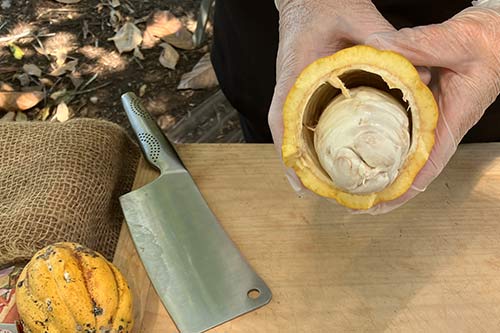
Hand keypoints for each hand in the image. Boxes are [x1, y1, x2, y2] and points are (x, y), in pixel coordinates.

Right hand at [268, 0, 394, 191]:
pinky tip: (327, 155)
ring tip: (320, 183)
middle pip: (287, 132)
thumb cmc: (323, 2)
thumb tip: (416, 72)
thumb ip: (380, 38)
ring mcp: (296, 88)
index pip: (282, 115)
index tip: (297, 179)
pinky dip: (312, 139)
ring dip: (304, 155)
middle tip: (313, 192)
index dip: (288, 150)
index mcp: (296, 70)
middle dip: (297, 163)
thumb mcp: (355, 13)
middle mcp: (291, 85)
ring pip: (294, 128)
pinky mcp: (306, 88)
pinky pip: (305, 118)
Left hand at [363, 5, 499, 213]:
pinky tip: (358, 143)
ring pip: (402, 152)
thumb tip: (378, 46)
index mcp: (450, 122)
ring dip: (378, 168)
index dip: (400, 191)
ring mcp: (429, 121)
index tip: (374, 205)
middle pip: (408, 169)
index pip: (425, 168)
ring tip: (348, 180)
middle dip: (381, 187)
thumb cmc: (484, 43)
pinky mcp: (421, 109)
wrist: (493, 36)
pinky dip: (381, 141)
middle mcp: (438, 128)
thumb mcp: (454, 41)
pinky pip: (399, 131)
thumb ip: (417, 45)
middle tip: (348, 197)